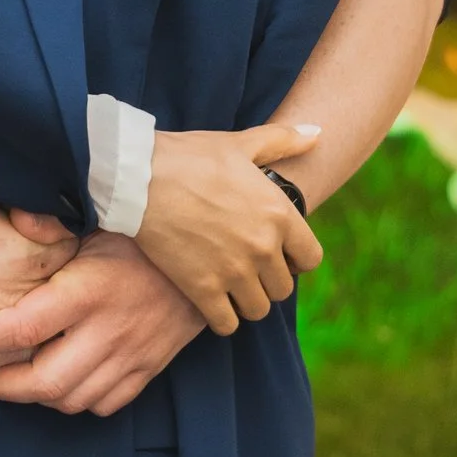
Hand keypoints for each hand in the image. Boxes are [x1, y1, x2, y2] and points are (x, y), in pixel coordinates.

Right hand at [0, 191, 78, 369]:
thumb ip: (18, 223)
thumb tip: (42, 229)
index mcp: (21, 254)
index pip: (70, 254)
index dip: (57, 245)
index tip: (43, 239)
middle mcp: (11, 297)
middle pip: (59, 298)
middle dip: (52, 286)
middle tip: (34, 271)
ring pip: (37, 335)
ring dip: (35, 322)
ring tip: (18, 301)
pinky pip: (5, 360)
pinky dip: (6, 346)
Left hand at [0, 233, 206, 415]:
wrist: (209, 254)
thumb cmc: (141, 231)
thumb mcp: (98, 216)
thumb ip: (52, 220)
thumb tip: (13, 213)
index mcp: (88, 290)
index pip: (23, 327)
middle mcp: (108, 330)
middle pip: (43, 382)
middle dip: (1, 383)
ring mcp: (131, 355)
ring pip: (71, 400)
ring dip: (37, 393)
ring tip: (16, 371)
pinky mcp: (147, 369)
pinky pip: (103, 404)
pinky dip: (75, 399)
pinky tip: (61, 377)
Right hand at [137, 123, 323, 334]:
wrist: (140, 176)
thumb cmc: (190, 156)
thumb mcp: (241, 143)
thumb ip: (283, 141)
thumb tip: (317, 132)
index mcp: (278, 214)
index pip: (311, 258)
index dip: (297, 259)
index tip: (281, 255)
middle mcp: (263, 247)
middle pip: (283, 288)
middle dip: (268, 280)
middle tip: (248, 268)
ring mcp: (234, 271)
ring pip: (258, 309)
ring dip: (247, 301)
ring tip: (230, 286)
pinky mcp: (203, 289)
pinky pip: (227, 323)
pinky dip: (222, 317)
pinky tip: (211, 300)